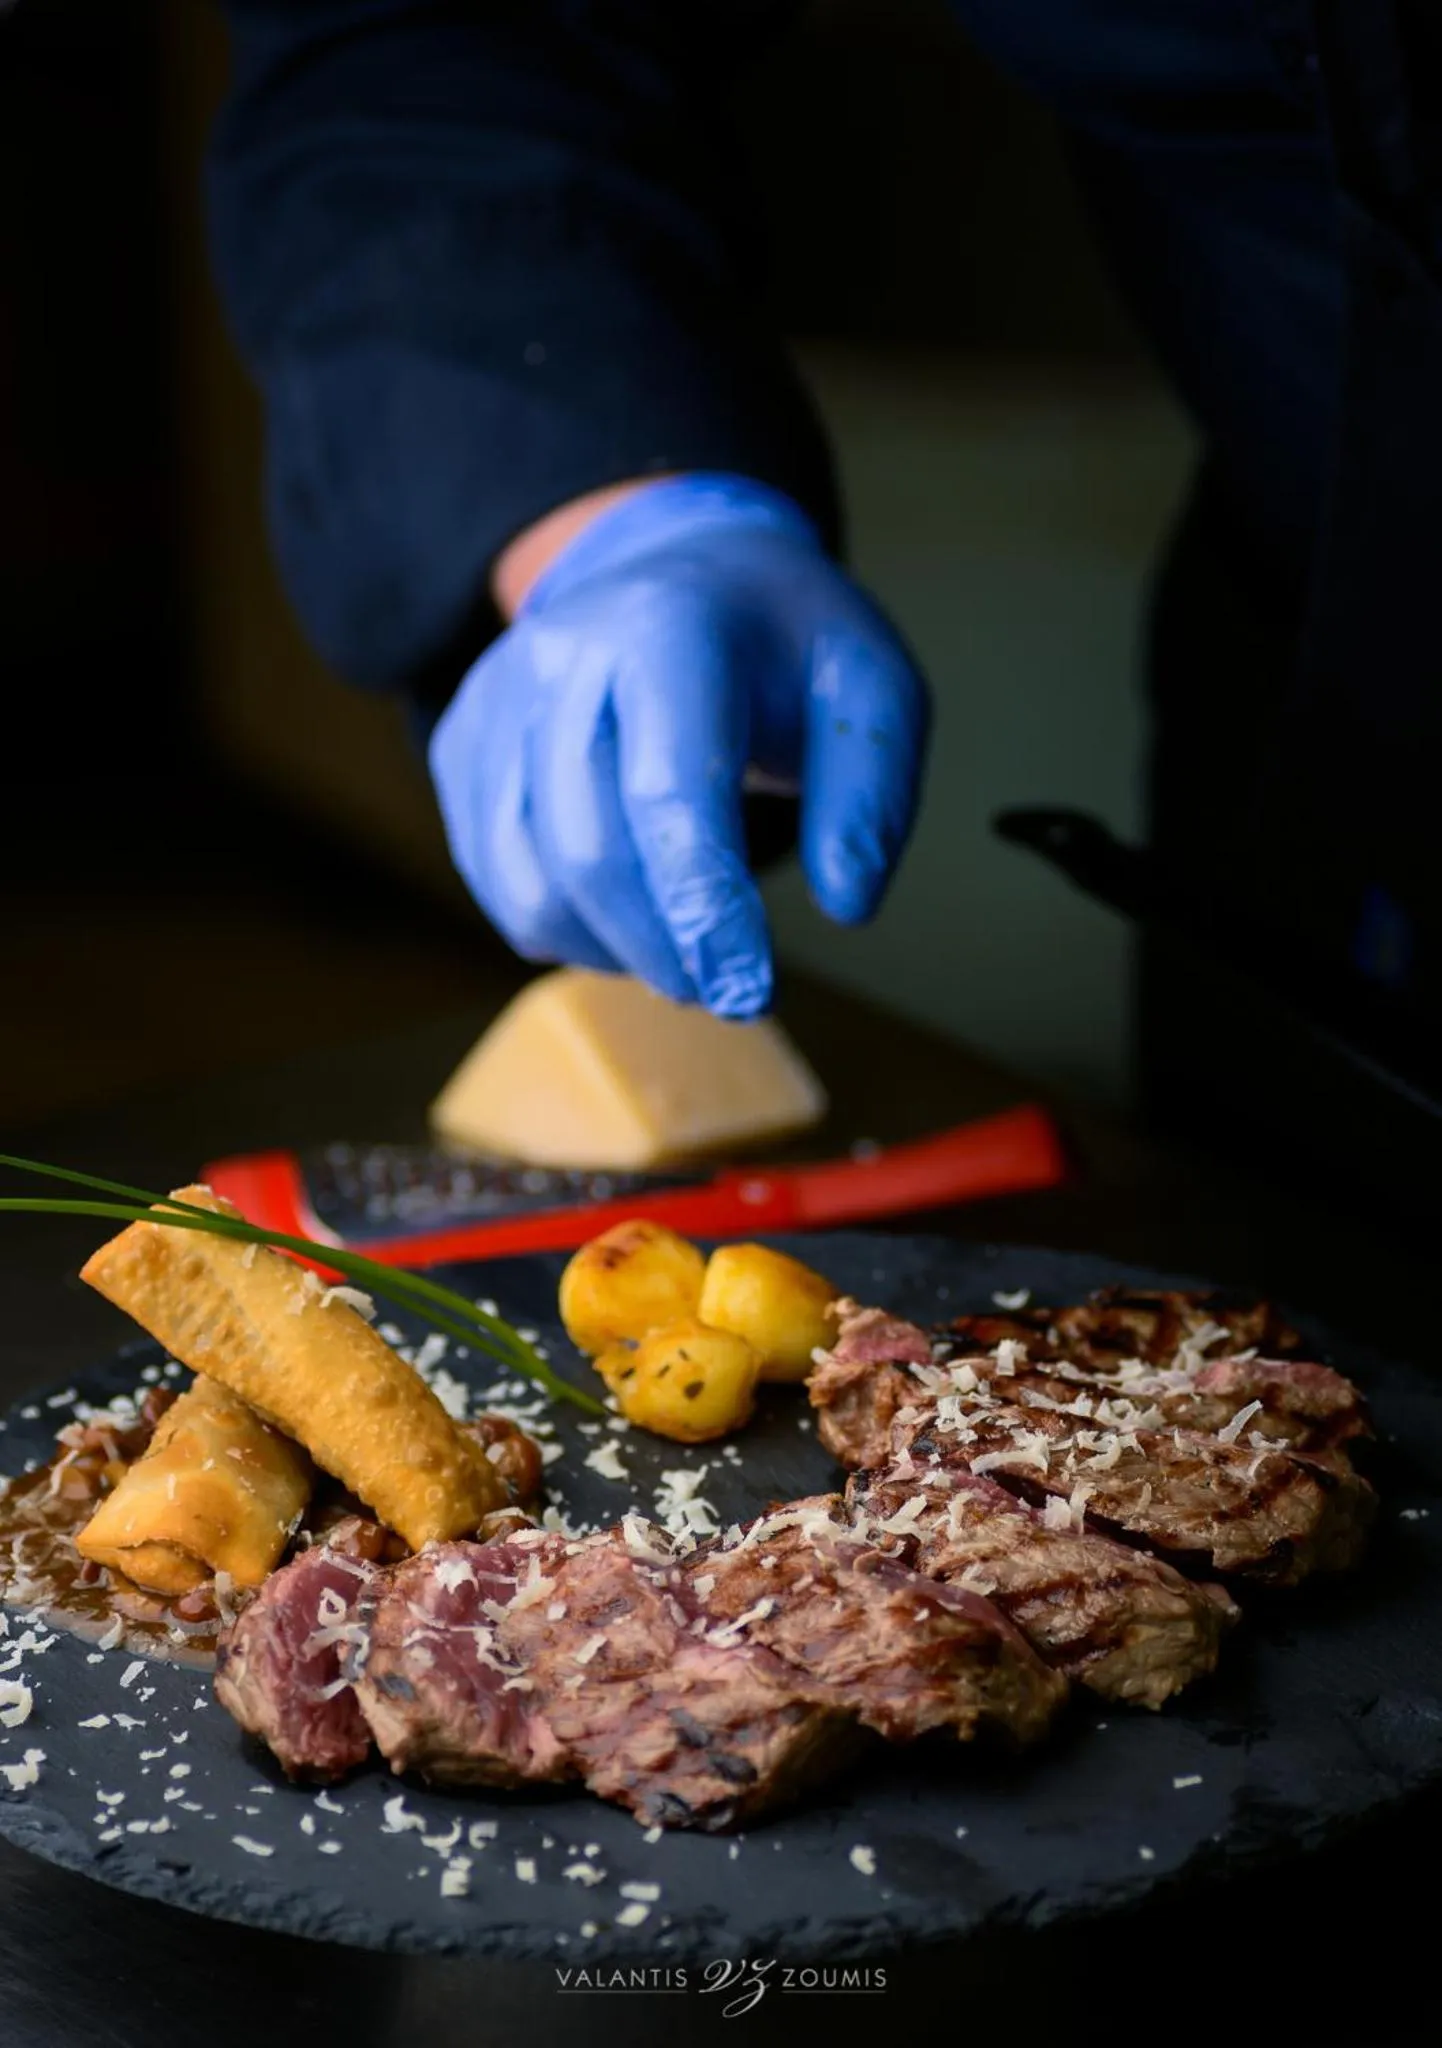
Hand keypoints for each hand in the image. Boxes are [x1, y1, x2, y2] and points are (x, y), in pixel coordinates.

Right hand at [428, 473, 929, 1017]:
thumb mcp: (870, 688)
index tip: (748, 991)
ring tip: (677, 951)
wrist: (677, 567)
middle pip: (588, 850)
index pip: (669, 793)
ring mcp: (497, 700)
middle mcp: (562, 656)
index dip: (704, 908)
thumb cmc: (780, 645)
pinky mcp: (463, 744)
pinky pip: (495, 873)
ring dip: (609, 948)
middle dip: (661, 948)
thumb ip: (870, 794)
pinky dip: (559, 925)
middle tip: (724, 992)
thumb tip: (849, 901)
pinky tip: (622, 918)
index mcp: (670, 628)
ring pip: (528, 879)